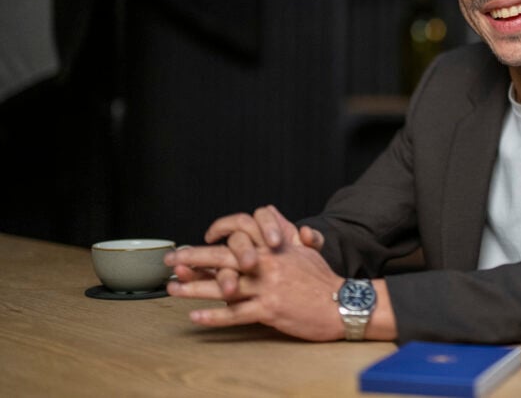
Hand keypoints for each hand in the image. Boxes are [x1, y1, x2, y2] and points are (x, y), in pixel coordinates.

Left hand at [167, 235, 346, 340]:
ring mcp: (268, 287)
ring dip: (195, 287)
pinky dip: (214, 316)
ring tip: (173, 288)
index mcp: (275, 248)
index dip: (222, 231)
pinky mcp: (270, 310)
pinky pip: (236, 314)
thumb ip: (286, 231)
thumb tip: (273, 212)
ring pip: (224, 286)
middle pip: (224, 257)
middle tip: (171, 260)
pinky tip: (196, 316)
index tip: (207, 236)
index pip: (243, 232)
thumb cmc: (323, 278)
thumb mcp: (306, 248)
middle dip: (194, 258)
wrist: (341, 304)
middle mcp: (268, 264)